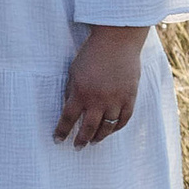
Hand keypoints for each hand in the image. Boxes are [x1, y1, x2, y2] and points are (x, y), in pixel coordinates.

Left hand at [57, 24, 149, 147]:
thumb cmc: (92, 54)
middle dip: (81, 140)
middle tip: (77, 147)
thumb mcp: (74, 72)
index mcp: (81, 92)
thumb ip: (72, 92)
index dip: (62, 131)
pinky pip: (124, 119)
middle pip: (88, 128)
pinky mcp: (130, 97)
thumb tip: (70, 109)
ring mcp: (116, 100)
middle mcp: (98, 100)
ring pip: (107, 127)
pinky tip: (111, 130)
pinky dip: (117, 127)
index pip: (68, 119)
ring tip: (94, 141)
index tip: (58, 140)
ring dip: (99, 136)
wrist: (117, 41)